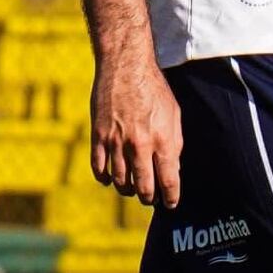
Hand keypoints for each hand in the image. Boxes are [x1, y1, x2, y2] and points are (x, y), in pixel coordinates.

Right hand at [89, 55, 183, 206]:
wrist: (125, 68)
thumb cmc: (154, 90)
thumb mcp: (174, 116)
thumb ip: (174, 144)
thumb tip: (173, 168)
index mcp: (163, 140)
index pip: (168, 180)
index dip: (170, 197)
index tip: (170, 204)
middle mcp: (139, 145)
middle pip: (144, 187)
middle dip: (149, 198)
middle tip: (151, 199)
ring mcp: (116, 142)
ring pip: (120, 181)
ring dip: (127, 190)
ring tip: (132, 189)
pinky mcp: (98, 136)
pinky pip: (99, 168)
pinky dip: (104, 178)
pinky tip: (110, 179)